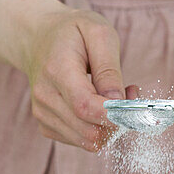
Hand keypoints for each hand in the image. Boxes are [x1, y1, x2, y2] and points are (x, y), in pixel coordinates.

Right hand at [22, 6, 124, 150]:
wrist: (38, 38)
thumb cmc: (73, 32)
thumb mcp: (99, 34)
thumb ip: (109, 69)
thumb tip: (117, 102)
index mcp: (57, 70)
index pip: (85, 107)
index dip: (114, 115)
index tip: (135, 107)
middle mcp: (45, 96)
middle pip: (88, 130)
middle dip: (117, 121)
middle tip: (130, 95)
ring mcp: (42, 113)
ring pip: (87, 141)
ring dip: (109, 127)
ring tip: (115, 99)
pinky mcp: (46, 125)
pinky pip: (81, 141)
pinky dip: (97, 130)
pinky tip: (98, 107)